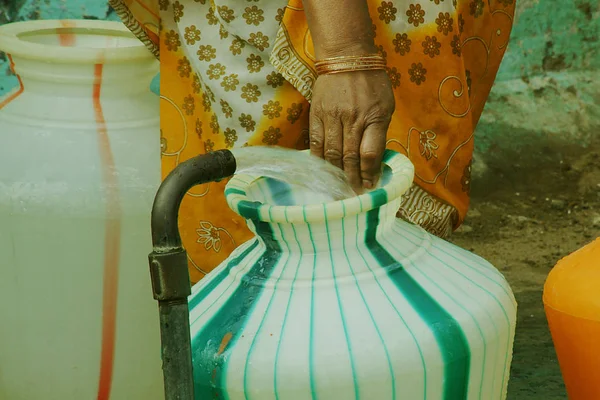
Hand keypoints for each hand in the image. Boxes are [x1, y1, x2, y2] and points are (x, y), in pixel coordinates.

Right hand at [309, 69, 394, 191]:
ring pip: (332, 153)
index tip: (370, 186)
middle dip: (353, 179)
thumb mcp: (386, 105)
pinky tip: (324, 170)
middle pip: (350, 157)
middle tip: (354, 193)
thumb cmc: (372, 83)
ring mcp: (332, 117)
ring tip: (340, 186)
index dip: (369, 174)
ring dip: (337, 173)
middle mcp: (352, 118)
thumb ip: (380, 132)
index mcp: (374, 116)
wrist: (346, 57)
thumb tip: (374, 161)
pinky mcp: (316, 114)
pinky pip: (316, 143)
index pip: (370, 153)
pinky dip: (320, 160)